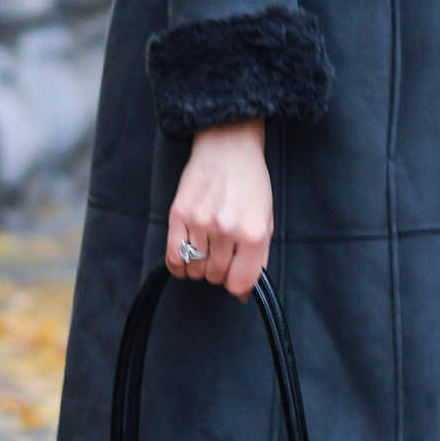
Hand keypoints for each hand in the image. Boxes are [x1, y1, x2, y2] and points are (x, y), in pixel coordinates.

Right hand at [166, 119, 271, 300]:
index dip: (236, 285)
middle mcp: (226, 230)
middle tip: (221, 256)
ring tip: (205, 250)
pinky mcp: (178, 215)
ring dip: (199, 267)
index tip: (234, 277)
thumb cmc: (250, 183)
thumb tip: (244, 293)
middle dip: (218, 272)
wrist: (228, 147)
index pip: (239, 282)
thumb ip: (258, 258)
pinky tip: (185, 258)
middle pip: (215, 276)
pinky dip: (178, 265)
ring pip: (195, 269)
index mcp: (253, 233)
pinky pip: (173, 256)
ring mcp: (200, 222)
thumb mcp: (265, 220)